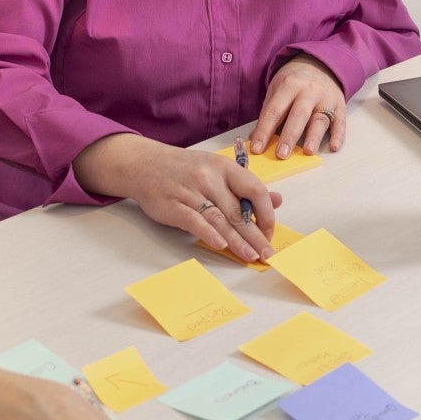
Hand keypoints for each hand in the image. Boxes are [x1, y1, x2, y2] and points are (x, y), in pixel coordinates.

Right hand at [75, 134, 280, 261]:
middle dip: (255, 235)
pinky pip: (194, 221)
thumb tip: (277, 200)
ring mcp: (190, 191)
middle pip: (238, 210)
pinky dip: (209, 234)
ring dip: (237, 241)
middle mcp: (208, 177)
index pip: (254, 189)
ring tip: (250, 255)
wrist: (144, 164)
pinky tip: (221, 245)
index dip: (266, 213)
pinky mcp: (172, 205)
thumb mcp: (217, 169)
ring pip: (219, 219)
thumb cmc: (185, 169)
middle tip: (267, 253)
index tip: (270, 231)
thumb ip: (245, 186)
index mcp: (224, 167)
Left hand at [251, 54, 345, 158]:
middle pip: (298, 115)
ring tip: (307, 152)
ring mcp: (326, 99)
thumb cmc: (294, 81)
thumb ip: (268, 113)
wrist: (320, 64)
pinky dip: (338, 135)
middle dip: (289, 136)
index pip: (274, 111)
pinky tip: (334, 147)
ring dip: (314, 137)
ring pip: (320, 119)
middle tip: (281, 154)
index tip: (256, 149)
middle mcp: (309, 91)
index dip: (264, 130)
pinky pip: (340, 121)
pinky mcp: (340, 106)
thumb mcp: (277, 89)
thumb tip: (256, 139)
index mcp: (289, 85)